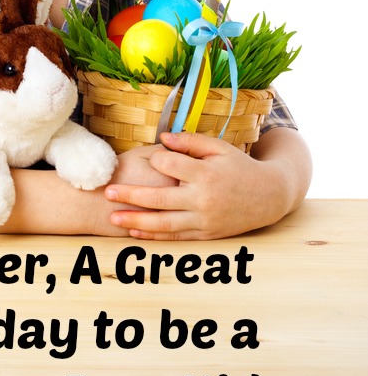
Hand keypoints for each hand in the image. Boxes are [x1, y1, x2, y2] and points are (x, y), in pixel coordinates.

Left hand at [104, 132, 291, 239]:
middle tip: (107, 192)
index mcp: (206, 174)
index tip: (149, 157)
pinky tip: (135, 232)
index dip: (156, 159)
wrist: (268, 197)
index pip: (169, 166)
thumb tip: (162, 139)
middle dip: (130, 196)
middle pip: (159, 198)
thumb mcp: (219, 148)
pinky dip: (154, 236)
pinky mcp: (206, 235)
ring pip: (163, 224)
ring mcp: (204, 220)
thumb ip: (190, 141)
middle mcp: (203, 199)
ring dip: (136, 221)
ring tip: (113, 217)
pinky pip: (175, 237)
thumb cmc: (239, 167)